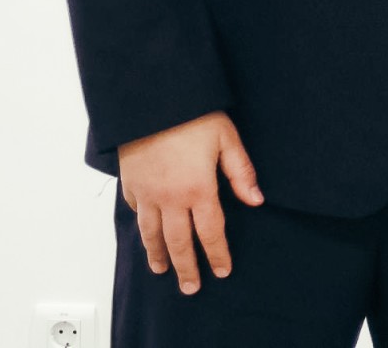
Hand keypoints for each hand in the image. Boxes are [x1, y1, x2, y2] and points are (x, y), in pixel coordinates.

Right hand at [118, 111, 263, 293]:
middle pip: (179, 242)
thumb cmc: (193, 115)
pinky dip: (142, 226)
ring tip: (162, 270)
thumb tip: (256, 201)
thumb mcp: (227, 139)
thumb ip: (241, 172)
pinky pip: (136, 212)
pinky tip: (146, 232)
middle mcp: (170, 198)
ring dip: (157, 255)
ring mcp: (147, 194)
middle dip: (186, 267)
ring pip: (151, 234)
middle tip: (191, 287)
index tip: (222, 271)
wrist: (151, 100)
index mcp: (199, 190)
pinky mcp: (130, 185)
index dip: (217, 254)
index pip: (210, 232)